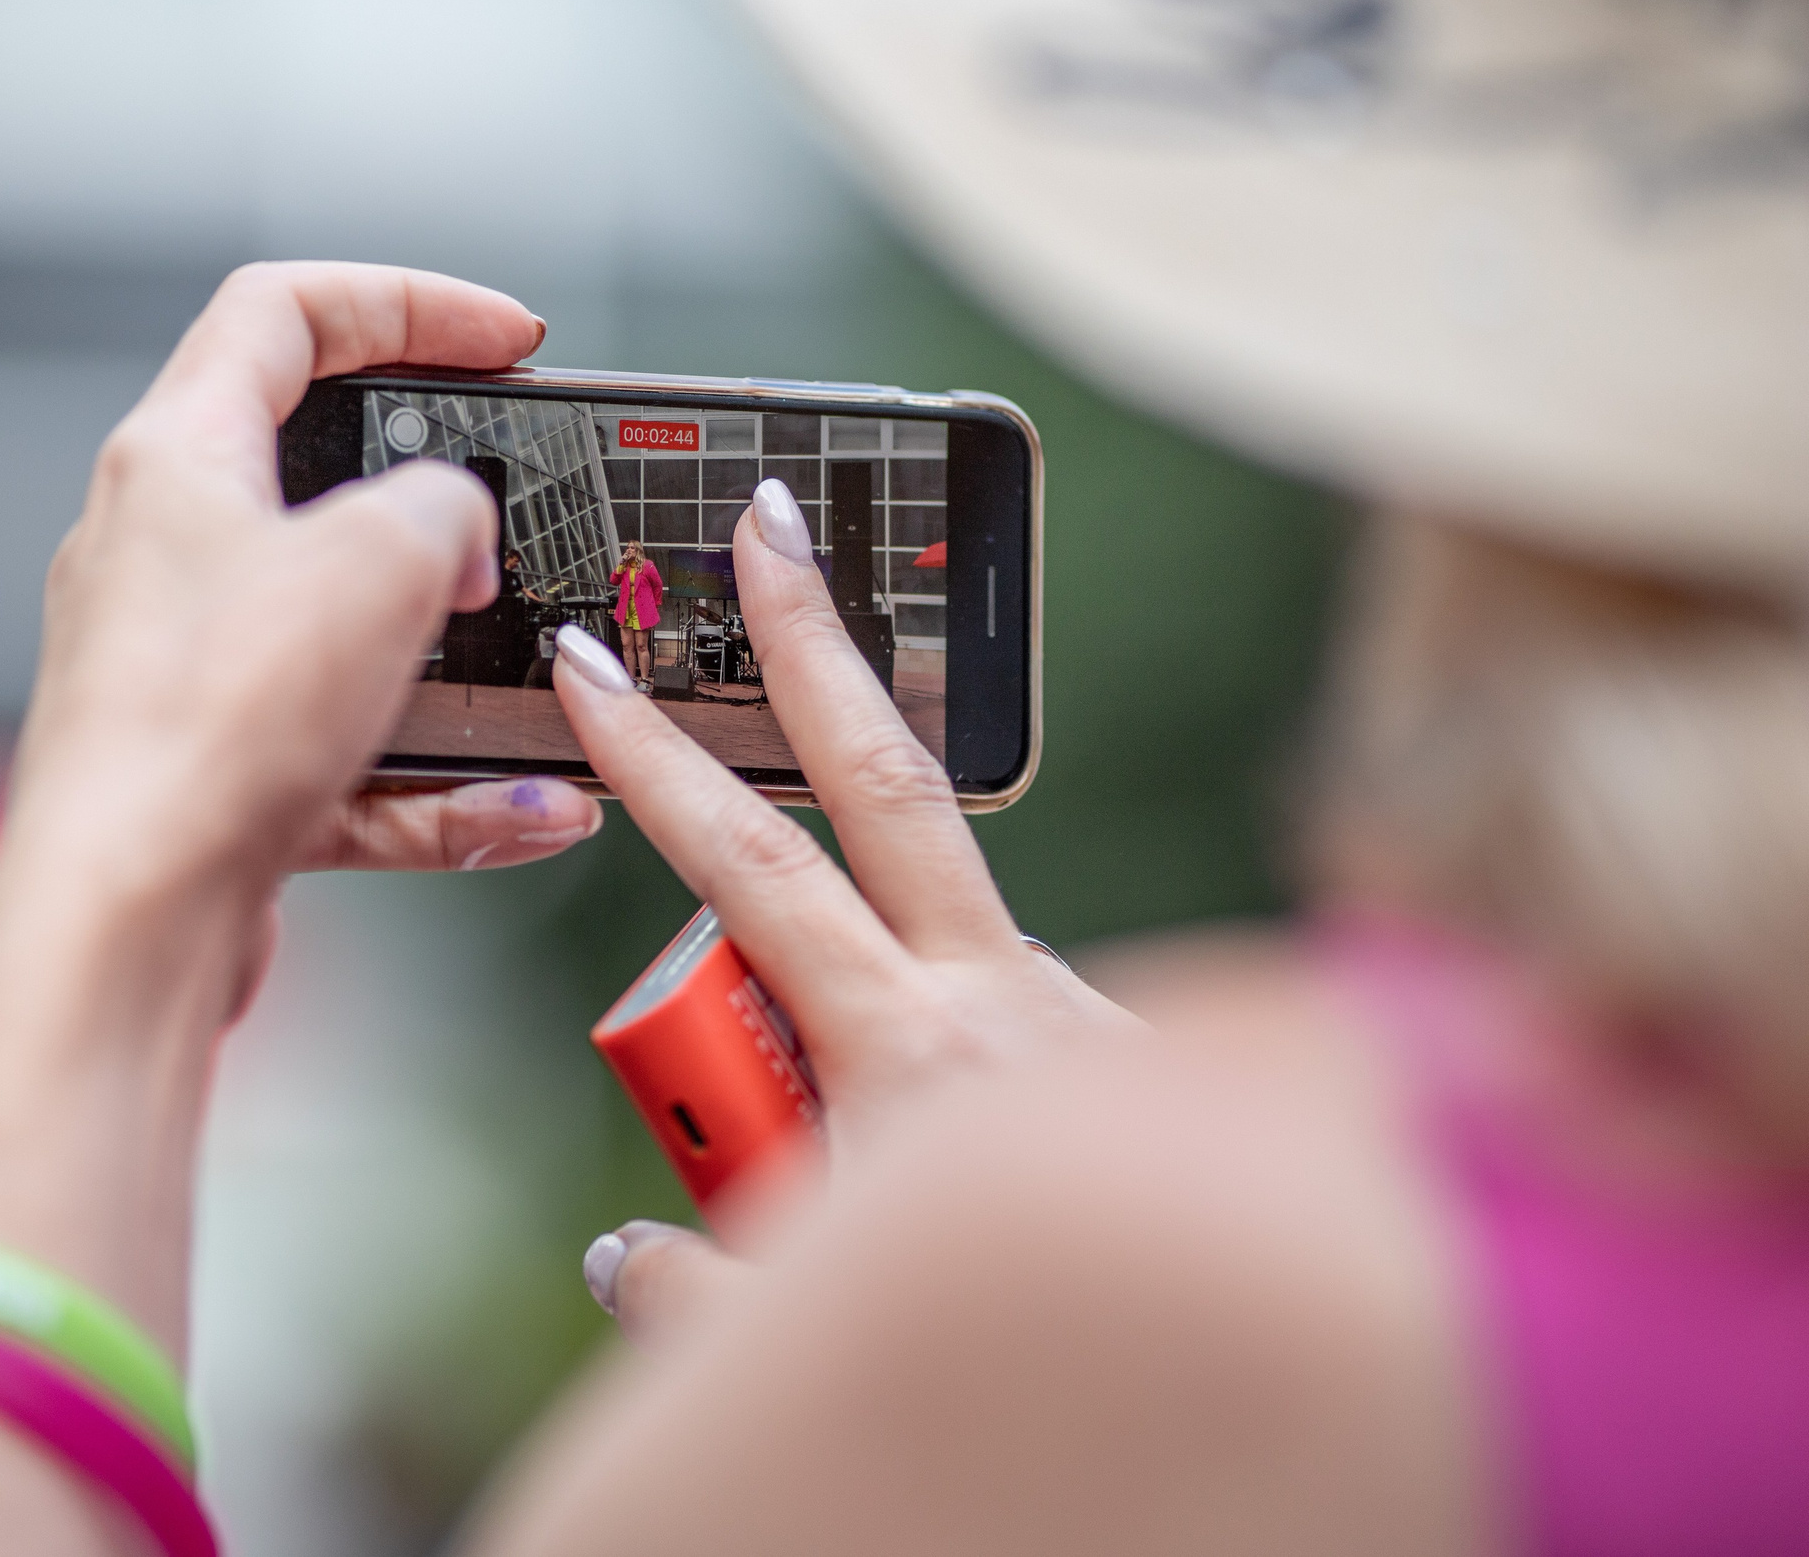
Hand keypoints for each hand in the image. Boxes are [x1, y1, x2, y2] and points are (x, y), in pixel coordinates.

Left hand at [0, 264, 599, 1345]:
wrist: (125, 922)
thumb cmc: (206, 730)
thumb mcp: (378, 563)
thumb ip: (444, 510)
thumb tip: (453, 533)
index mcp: (176, 458)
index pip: (284, 314)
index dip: (405, 303)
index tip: (504, 337)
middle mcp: (162, 553)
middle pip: (318, 477)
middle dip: (438, 504)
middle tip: (520, 517)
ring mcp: (184, 669)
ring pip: (346, 635)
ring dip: (457, 667)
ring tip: (544, 690)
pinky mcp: (214, 774)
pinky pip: (350, 756)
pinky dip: (438, 783)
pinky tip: (522, 813)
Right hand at [554, 477, 1142, 1332]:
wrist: (1292, 1366)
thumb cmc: (1058, 1366)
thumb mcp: (820, 1331)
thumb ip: (694, 1288)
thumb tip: (626, 1250)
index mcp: (914, 1056)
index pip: (747, 868)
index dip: (653, 763)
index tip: (597, 669)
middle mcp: (1005, 999)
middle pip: (883, 775)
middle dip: (813, 639)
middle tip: (771, 522)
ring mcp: (1076, 1009)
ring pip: (937, 920)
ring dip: (869, 935)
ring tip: (830, 1114)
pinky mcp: (1129, 1044)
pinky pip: (1004, 1003)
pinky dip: (946, 1037)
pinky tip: (935, 1134)